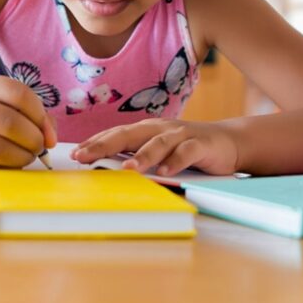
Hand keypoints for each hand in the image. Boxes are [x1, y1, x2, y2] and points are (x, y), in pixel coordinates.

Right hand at [0, 76, 56, 167]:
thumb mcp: (7, 104)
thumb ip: (35, 115)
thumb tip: (50, 138)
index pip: (20, 94)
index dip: (40, 115)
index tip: (47, 130)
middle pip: (11, 123)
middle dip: (34, 140)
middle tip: (39, 146)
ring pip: (0, 149)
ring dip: (23, 157)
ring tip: (27, 156)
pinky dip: (8, 168)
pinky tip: (10, 162)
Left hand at [73, 119, 239, 175]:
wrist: (228, 141)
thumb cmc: (186, 148)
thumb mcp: (158, 152)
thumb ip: (137, 157)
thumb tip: (105, 170)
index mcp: (145, 130)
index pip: (115, 134)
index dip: (95, 143)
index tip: (75, 154)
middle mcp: (160, 129)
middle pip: (129, 134)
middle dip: (105, 145)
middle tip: (85, 157)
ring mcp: (181, 135)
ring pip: (158, 143)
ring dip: (142, 156)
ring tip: (127, 170)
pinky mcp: (201, 145)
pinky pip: (186, 152)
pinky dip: (175, 162)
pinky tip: (165, 173)